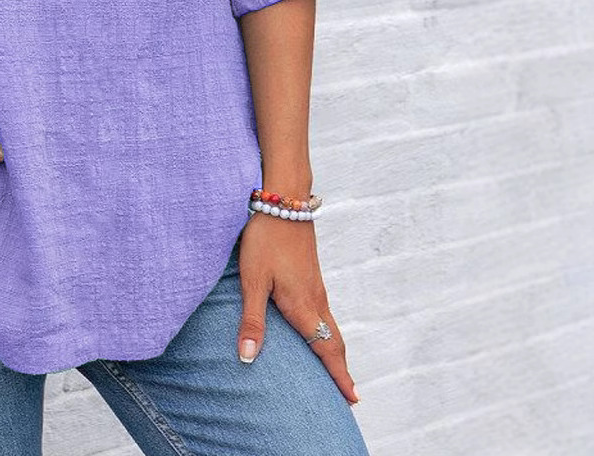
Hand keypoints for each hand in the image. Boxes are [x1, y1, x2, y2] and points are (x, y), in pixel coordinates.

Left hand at [236, 210, 359, 405]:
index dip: (338, 376)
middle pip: (334, 340)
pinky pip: (325, 310)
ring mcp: (315, 284)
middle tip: (350, 395)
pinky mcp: (310, 273)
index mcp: (303, 305)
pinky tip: (318, 328)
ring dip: (335, 349)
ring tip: (336, 368)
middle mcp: (315, 298)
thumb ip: (252, 319)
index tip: (353, 399)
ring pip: (331, 324)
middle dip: (341, 368)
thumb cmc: (265, 239)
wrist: (284, 200)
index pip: (325, 348)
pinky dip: (328, 329)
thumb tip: (248, 358)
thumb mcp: (252, 280)